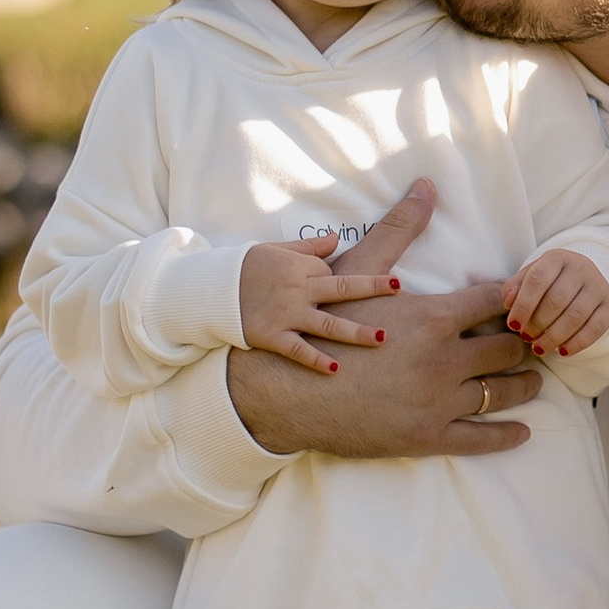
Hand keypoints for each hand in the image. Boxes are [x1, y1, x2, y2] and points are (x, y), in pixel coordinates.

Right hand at [224, 186, 542, 458]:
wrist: (286, 390)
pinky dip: (506, 434)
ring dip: (524, 385)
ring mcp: (438, 402)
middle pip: (509, 348)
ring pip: (502, 392)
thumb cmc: (321, 324)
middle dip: (526, 343)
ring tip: (533, 381)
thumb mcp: (359, 270)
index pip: (497, 302)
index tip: (525, 301)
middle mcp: (444, 360)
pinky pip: (480, 437)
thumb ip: (400, 228)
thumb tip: (426, 184)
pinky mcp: (427, 436)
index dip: (514, 299)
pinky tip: (522, 430)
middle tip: (536, 342)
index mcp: (435, 317)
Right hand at [237, 234, 398, 373]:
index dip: (341, 282)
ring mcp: (286, 314)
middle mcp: (298, 289)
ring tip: (382, 338)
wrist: (210, 291)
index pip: (334, 273)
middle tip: (398, 289)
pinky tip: (336, 369)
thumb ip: (309, 247)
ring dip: (356, 332)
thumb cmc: (244, 268)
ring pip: (328, 324)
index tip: (352, 290)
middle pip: (343, 288)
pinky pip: (298, 350)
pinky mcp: (272, 336)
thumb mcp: (276, 249)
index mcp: (301, 266)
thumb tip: (335, 239)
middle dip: (373, 288)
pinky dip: (316, 360)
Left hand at [504, 245, 608, 358]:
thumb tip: (508, 302)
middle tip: (526, 337)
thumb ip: (514, 288)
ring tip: (540, 348)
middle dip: (538, 324)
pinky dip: (577, 343)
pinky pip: (595, 328)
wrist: (582, 279)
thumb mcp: (529, 278)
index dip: (523, 305)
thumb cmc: (548, 281)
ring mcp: (599, 286)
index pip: (537, 280)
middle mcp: (581, 267)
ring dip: (554, 337)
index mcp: (557, 257)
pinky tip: (562, 352)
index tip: (513, 325)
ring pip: (575, 316)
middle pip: (556, 300)